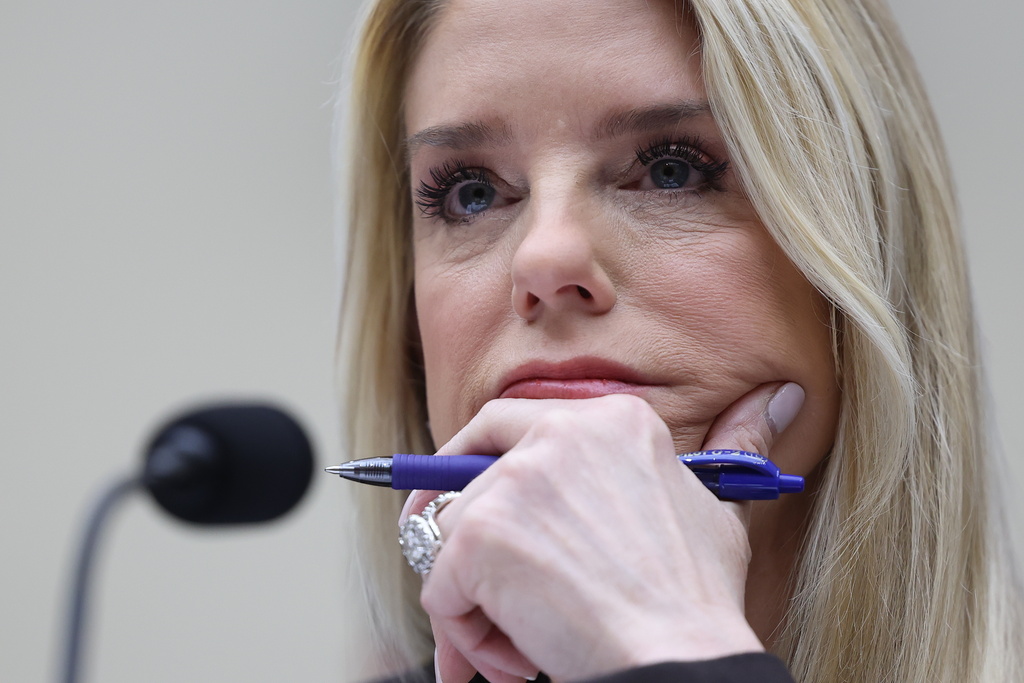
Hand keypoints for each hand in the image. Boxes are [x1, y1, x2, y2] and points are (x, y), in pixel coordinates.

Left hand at [401, 382, 803, 682]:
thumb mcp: (714, 506)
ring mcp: (515, 480)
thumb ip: (734, 443)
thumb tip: (781, 395)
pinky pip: (439, 587)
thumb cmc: (695, 598)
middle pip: (464, 463)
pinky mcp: (479, 533)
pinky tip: (512, 657)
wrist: (678, 658)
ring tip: (520, 644)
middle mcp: (560, 433)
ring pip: (449, 536)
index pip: (513, 423)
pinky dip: (462, 633)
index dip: (485, 467)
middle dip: (439, 510)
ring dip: (474, 600)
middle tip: (450, 562)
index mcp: (612, 421)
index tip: (478, 500)